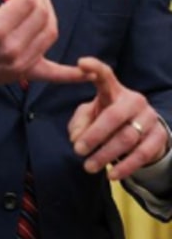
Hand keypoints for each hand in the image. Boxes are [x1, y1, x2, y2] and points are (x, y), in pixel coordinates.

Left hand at [68, 57, 170, 180]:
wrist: (142, 132)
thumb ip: (80, 123)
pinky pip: (143, 153)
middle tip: (78, 150)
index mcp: (114, 91)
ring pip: (127, 137)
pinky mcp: (160, 136)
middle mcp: (134, 101)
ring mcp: (150, 118)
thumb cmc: (108, 120)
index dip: (94, 68)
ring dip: (106, 154)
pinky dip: (126, 166)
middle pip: (114, 116)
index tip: (81, 63)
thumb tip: (77, 138)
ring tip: (89, 167)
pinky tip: (111, 175)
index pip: (105, 75)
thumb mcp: (91, 116)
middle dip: (94, 135)